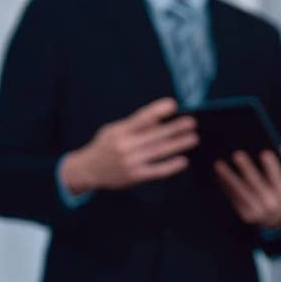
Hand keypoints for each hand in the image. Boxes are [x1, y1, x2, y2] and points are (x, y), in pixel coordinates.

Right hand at [59, 97, 197, 193]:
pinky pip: (157, 171)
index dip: (157, 111)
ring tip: (193, 138)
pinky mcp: (135, 176)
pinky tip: (183, 161)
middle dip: (174, 128)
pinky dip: (171, 166)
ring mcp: (130, 162)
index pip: (141, 118)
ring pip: (159, 151)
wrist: (87, 170)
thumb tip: (160, 120)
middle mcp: (125, 146)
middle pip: (154, 135)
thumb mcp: (114, 131)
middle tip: (192, 122)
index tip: (173, 104)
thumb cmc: (106, 146)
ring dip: (178, 145)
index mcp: (120, 131)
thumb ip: (135, 126)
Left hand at [213, 144, 280, 230]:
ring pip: (242, 192)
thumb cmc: (277, 192)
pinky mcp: (247, 216)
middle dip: (247, 169)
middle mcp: (273, 203)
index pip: (278, 177)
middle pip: (258, 184)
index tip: (265, 152)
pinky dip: (225, 187)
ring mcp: (259, 211)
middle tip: (237, 154)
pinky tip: (217, 176)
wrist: (275, 220)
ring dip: (229, 178)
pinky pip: (234, 199)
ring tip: (219, 164)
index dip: (272, 166)